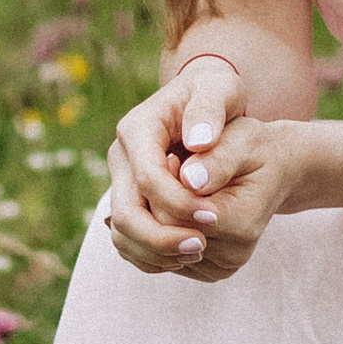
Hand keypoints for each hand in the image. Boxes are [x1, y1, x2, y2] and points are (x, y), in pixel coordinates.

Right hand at [102, 56, 280, 276]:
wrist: (204, 99)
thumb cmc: (216, 92)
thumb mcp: (221, 88)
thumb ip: (210, 110)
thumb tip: (198, 143)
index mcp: (138, 128)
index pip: (148, 178)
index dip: (180, 203)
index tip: (214, 218)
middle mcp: (121, 155)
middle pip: (127, 211)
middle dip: (162, 237)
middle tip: (202, 247)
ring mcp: (121, 179)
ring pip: (122, 232)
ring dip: (156, 252)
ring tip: (199, 253)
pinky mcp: (129, 198)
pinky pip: (129, 239)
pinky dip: (153, 255)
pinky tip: (187, 255)